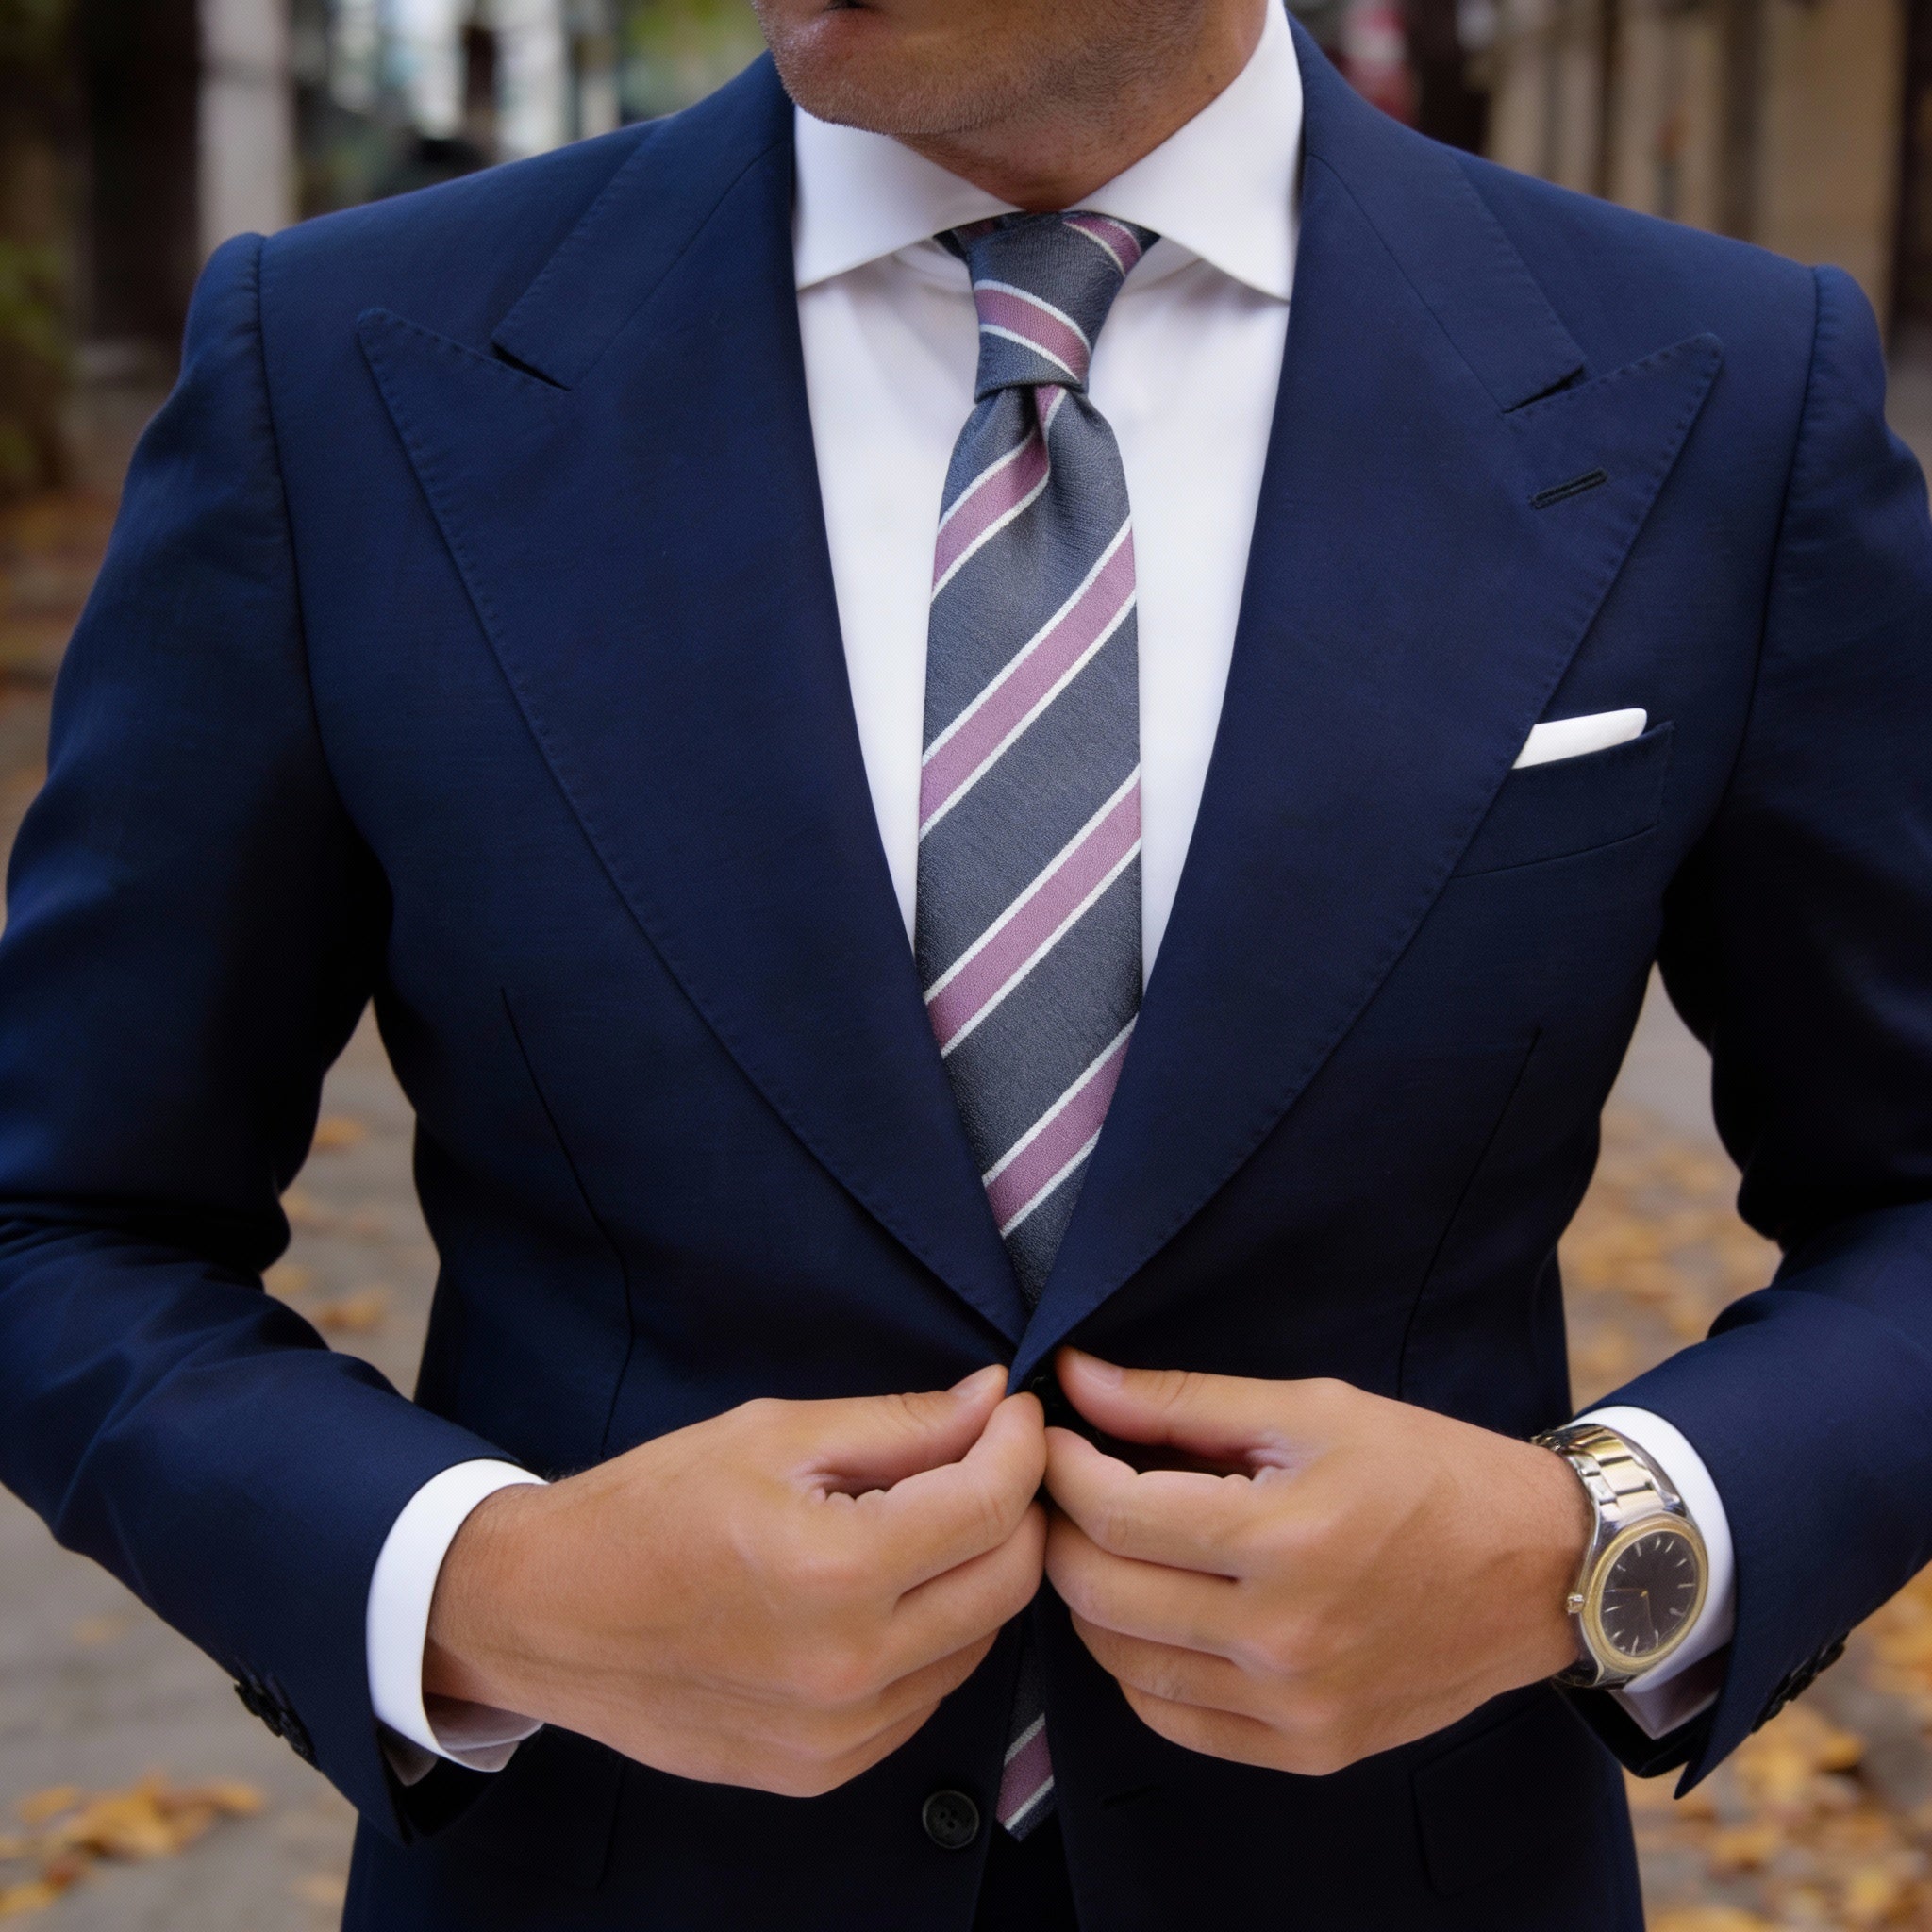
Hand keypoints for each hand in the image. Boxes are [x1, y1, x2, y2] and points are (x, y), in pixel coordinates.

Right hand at [426, 1366, 1046, 1795]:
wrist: (545, 1615)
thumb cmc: (648, 1509)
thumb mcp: (773, 1435)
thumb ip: (900, 1423)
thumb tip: (992, 1400)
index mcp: (835, 1571)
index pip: (991, 1505)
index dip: (1021, 1445)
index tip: (1016, 1412)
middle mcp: (849, 1668)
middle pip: (1007, 1582)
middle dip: (1018, 1507)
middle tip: (989, 1458)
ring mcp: (838, 1735)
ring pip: (978, 1643)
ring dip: (977, 1573)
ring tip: (931, 1519)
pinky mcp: (823, 1771)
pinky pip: (926, 1696)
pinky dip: (933, 1636)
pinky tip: (889, 1590)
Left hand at [1042, 1351, 1588, 1775]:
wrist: (1541, 1570)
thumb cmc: (1430, 1472)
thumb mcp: (1311, 1410)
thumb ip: (1181, 1401)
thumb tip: (1078, 1378)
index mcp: (1285, 1540)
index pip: (1115, 1514)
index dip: (1062, 1466)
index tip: (1051, 1433)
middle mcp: (1283, 1639)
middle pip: (1102, 1592)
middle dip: (1061, 1528)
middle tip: (1065, 1484)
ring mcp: (1294, 1707)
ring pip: (1123, 1664)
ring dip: (1091, 1597)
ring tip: (1107, 1541)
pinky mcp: (1307, 1749)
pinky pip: (1174, 1719)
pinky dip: (1139, 1665)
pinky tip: (1154, 1611)